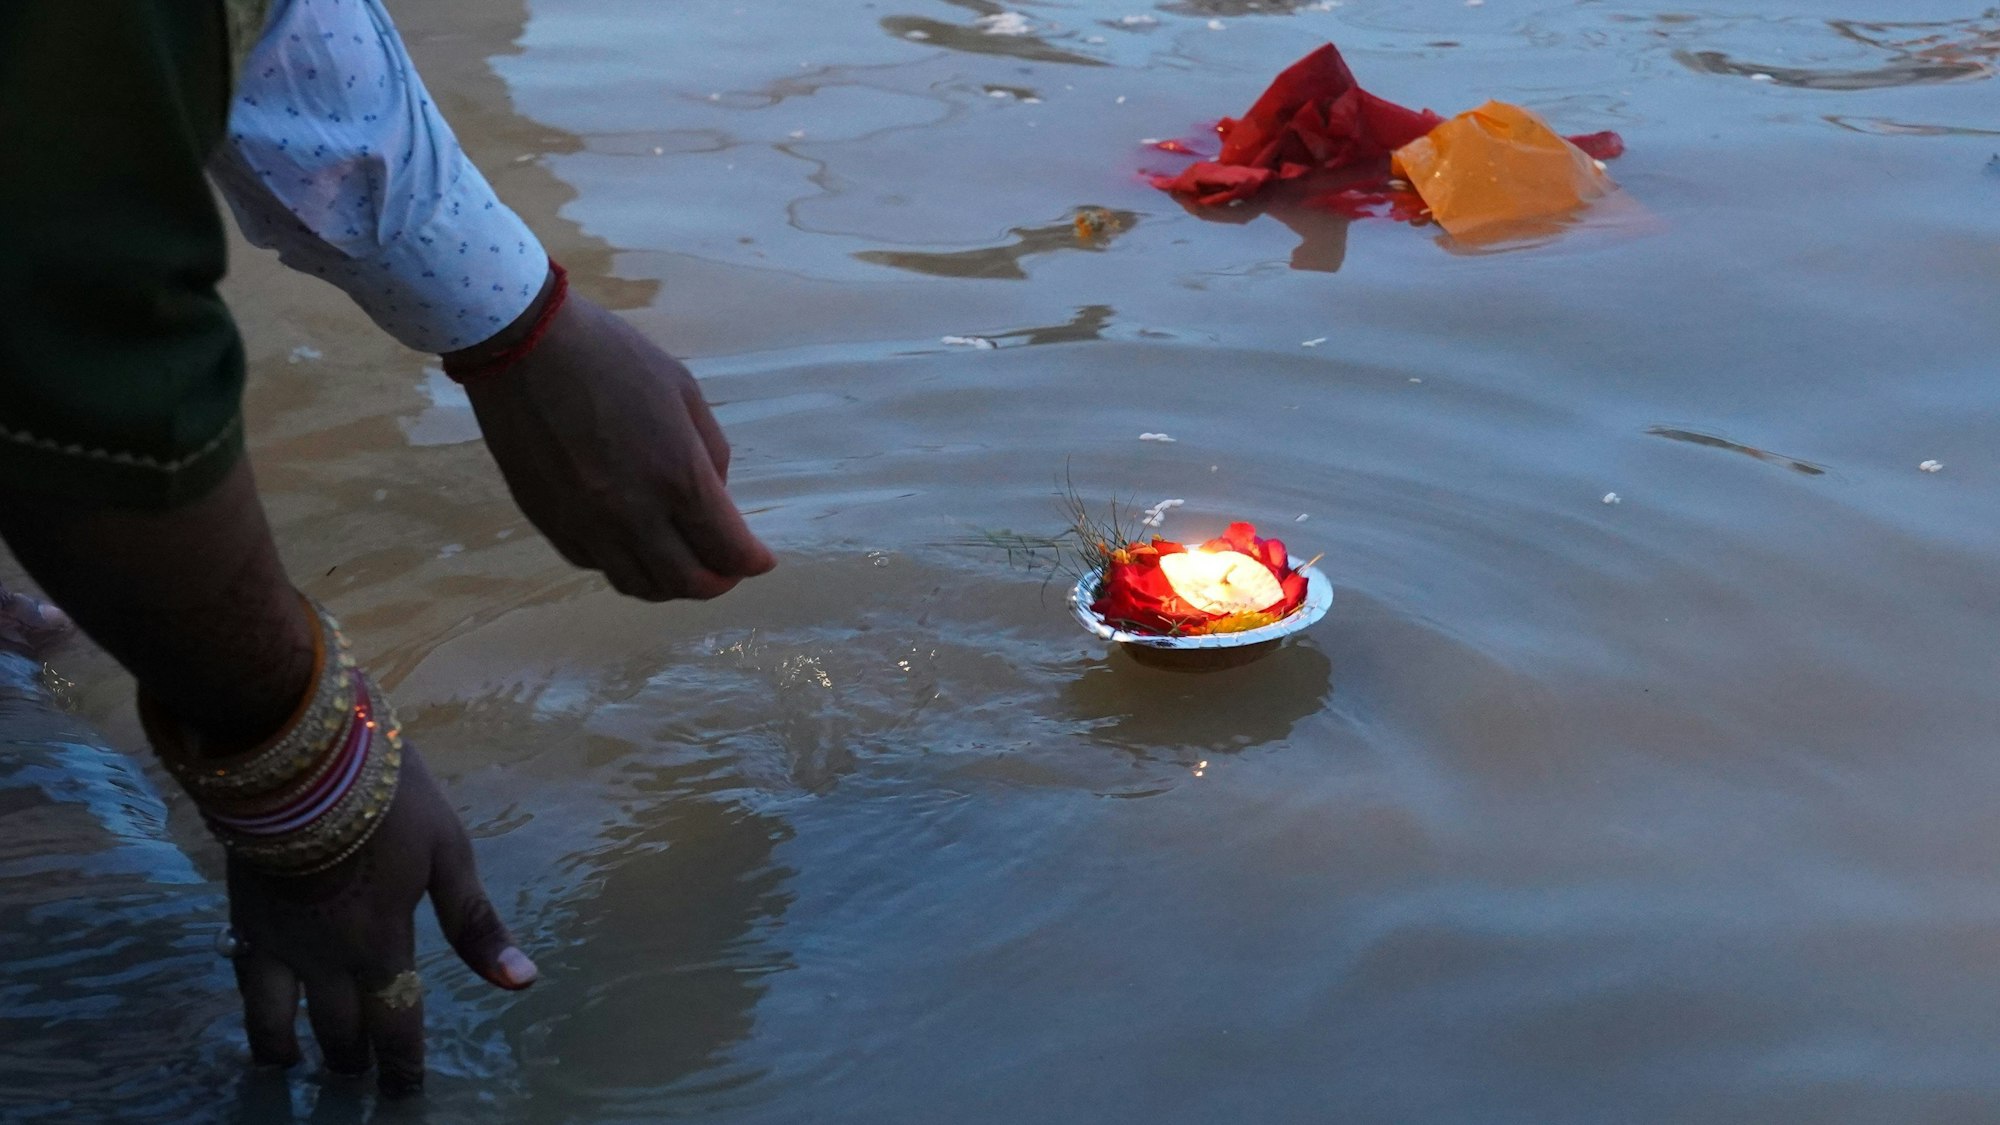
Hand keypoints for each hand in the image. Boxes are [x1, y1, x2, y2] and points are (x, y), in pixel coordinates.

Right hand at [226, 746, 535, 1097]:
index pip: (395, 1027)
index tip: (404, 1094)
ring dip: (290, 1050)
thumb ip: (475, 925)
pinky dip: (251, 1008)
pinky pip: (242, 978)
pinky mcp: (241, 914)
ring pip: (276, 1021)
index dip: (401, 1068)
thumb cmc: (388, 798)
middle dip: (353, 1061)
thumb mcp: (448, 853)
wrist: (298, 756)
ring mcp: (276, 941)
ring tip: (295, 1068)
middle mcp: (323, 959)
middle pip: (338, 1032)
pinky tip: (257, 1010)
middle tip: (360, 1078)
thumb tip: (520, 983)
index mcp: (380, 947)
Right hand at [455, 287, 776, 600]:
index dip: (752, 563)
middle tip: (727, 570)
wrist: (522, 347)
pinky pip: (596, 565)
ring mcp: (587, 524)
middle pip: (687, 583)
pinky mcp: (550, 523)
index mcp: (677, 476)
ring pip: (639, 585)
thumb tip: (715, 496)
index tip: (760, 560)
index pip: (727, 549)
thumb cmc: (610, 356)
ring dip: (670, 585)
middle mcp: (634, 514)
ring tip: (683, 565)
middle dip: (717, 583)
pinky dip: (625, 566)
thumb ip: (709, 451)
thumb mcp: (683, 391)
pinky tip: (634, 546)